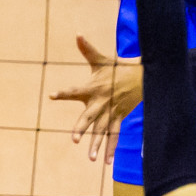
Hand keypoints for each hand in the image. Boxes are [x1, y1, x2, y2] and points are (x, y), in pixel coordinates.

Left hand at [49, 35, 143, 163]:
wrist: (143, 76)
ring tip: (90, 158)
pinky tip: (106, 162)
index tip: (52, 95)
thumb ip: (87, 50)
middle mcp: (101, 102)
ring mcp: (111, 112)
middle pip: (89, 117)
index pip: (75, 90)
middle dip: (82, 128)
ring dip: (96, 144)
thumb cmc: (118, 67)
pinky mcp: (119, 118)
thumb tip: (77, 34)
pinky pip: (114, 135)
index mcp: (93, 87)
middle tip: (74, 138)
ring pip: (102, 131)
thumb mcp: (102, 60)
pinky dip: (111, 148)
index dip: (64, 93)